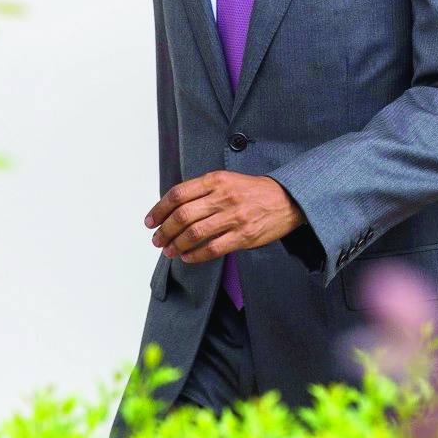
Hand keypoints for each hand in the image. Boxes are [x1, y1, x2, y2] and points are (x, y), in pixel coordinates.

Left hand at [144, 171, 303, 262]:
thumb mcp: (226, 180)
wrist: (287, 199)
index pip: (178, 194)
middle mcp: (224, 196)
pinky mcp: (244, 236)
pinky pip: (212, 249)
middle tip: (156, 240)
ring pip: (194, 234)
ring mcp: (235, 217)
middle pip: (182, 215)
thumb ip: (202, 191)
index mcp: (216, 179)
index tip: (150, 221)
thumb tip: (172, 209)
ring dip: (176, 245)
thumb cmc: (252, 191)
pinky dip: (195, 255)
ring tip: (168, 251)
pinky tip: (187, 257)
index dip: (159, 209)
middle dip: (164, 231)